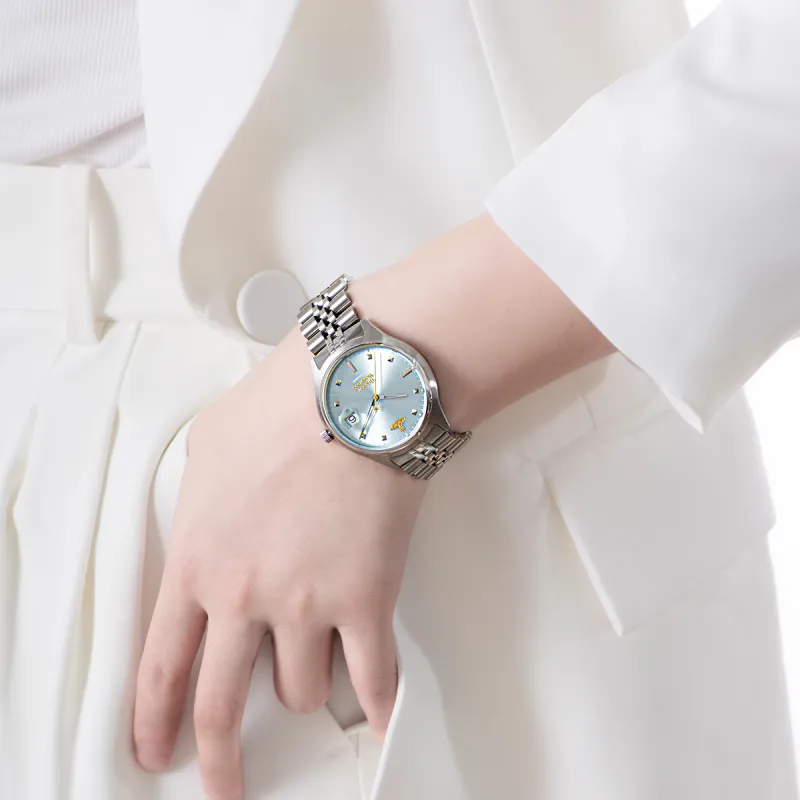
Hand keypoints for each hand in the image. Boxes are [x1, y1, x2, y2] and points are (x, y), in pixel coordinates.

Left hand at [133, 330, 425, 799]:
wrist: (352, 396)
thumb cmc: (281, 408)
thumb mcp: (207, 447)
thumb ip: (195, 499)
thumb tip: (206, 518)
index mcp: (197, 561)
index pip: (161, 666)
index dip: (155, 721)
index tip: (158, 751)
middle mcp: (245, 596)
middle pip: (221, 705)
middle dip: (219, 759)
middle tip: (223, 784)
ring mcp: (307, 605)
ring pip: (299, 689)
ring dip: (305, 686)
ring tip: (316, 662)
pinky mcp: (366, 600)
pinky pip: (373, 677)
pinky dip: (375, 706)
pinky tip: (374, 720)